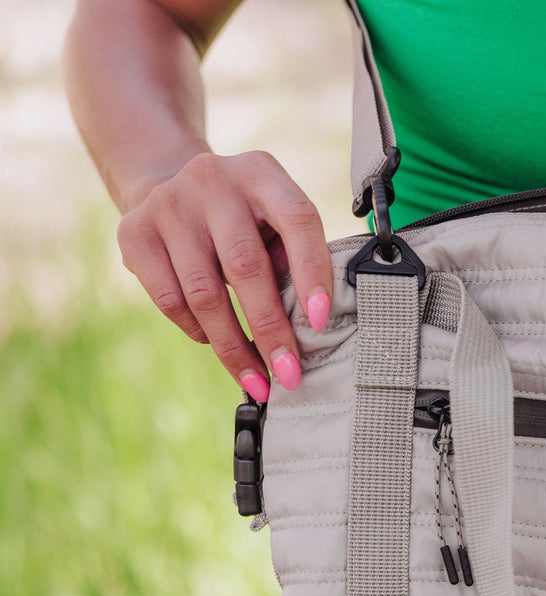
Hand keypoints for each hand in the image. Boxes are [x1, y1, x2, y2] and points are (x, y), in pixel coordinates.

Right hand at [116, 151, 333, 401]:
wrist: (167, 182)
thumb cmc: (244, 217)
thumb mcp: (273, 219)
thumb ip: (291, 256)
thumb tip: (306, 324)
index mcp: (261, 172)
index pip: (298, 219)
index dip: (312, 273)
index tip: (319, 323)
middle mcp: (212, 179)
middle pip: (245, 266)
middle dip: (270, 330)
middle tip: (289, 375)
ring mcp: (167, 204)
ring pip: (204, 292)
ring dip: (233, 347)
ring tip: (256, 381)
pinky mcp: (133, 231)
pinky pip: (170, 298)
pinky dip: (196, 330)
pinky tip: (215, 343)